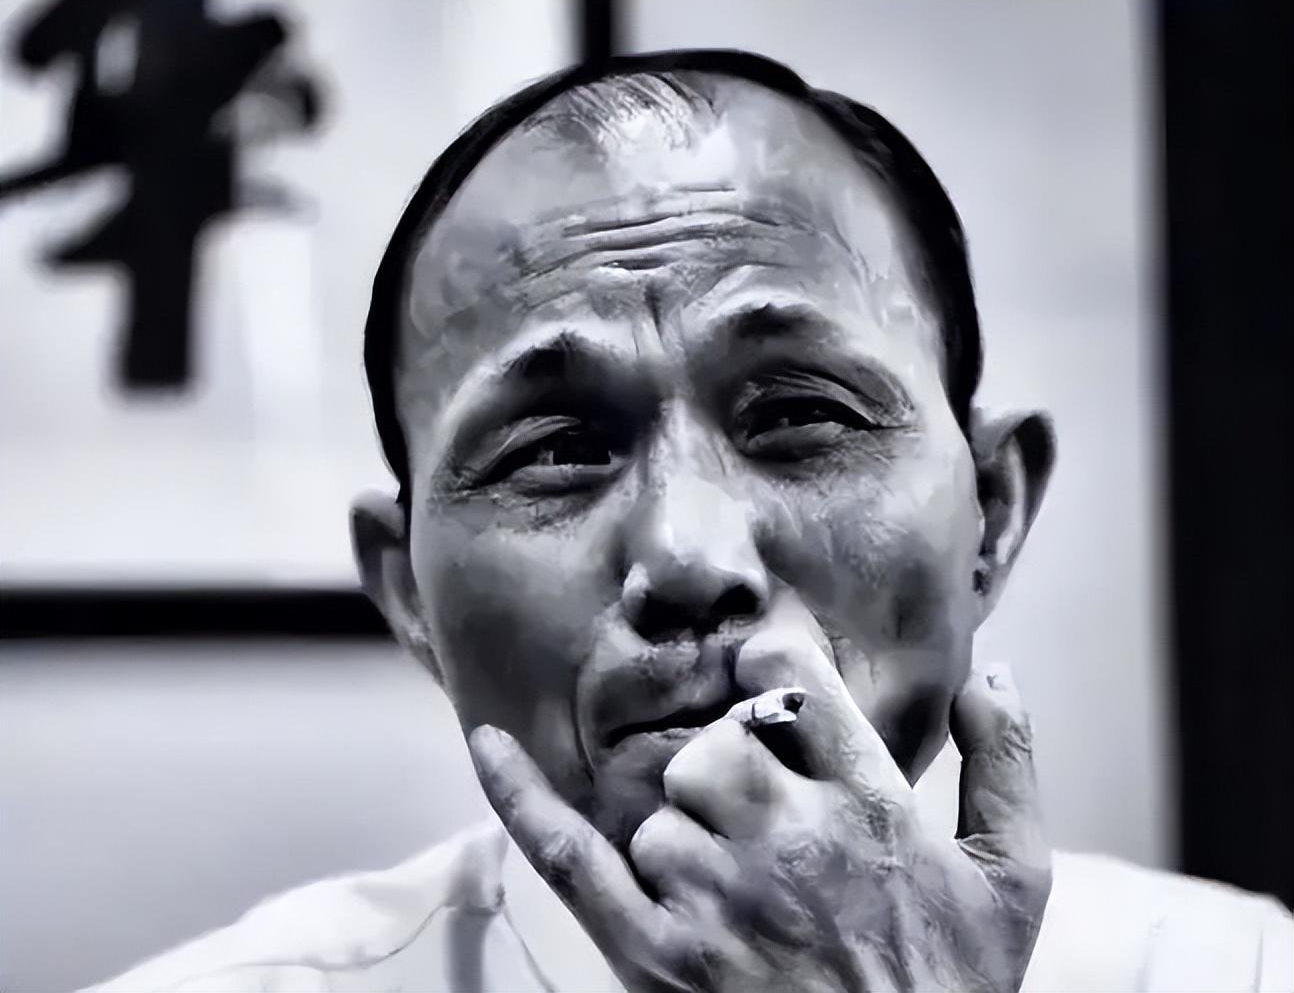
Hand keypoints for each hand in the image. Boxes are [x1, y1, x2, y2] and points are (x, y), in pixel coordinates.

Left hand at [469, 628, 1050, 992]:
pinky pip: (572, 857)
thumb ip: (1007, 766)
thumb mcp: (1015, 882)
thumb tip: (995, 668)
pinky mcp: (655, 954)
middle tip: (765, 820)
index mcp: (870, 806)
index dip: (776, 667)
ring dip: (689, 835)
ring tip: (739, 889)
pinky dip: (522, 798)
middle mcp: (787, 841)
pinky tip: (488, 744)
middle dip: (735, 769)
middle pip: (718, 746)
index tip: (772, 678)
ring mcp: (715, 899)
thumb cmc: (954, 989)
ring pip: (662, 812)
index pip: (794, 682)